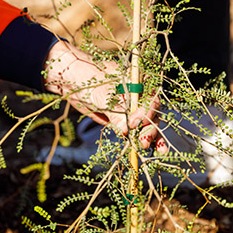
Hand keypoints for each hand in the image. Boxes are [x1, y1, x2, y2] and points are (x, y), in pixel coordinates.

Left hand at [44, 41, 166, 152]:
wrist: (75, 84)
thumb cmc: (89, 81)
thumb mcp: (103, 96)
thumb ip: (116, 113)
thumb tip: (126, 130)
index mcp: (140, 82)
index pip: (150, 99)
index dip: (145, 113)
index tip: (134, 124)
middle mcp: (141, 96)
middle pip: (152, 114)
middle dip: (149, 129)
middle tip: (143, 142)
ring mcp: (134, 110)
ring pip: (148, 125)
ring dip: (151, 138)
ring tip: (152, 149)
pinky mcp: (126, 122)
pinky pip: (138, 132)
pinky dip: (144, 141)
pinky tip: (157, 150)